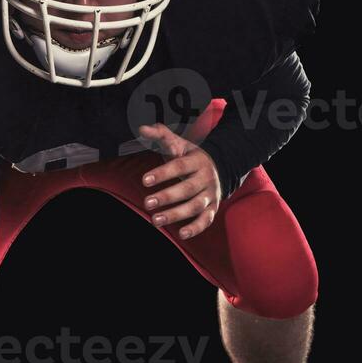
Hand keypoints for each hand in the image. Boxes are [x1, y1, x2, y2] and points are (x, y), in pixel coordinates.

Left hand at [138, 122, 221, 238]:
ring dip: (176, 214)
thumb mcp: (178, 143)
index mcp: (197, 160)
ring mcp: (211, 194)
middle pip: (187, 188)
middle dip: (167, 197)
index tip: (144, 180)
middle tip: (147, 203)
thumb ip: (160, 135)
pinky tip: (181, 234)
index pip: (180, 166)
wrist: (219, 167)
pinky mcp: (213, 208)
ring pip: (195, 206)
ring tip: (155, 220)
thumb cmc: (190, 156)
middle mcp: (206, 178)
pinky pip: (206, 220)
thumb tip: (142, 128)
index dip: (163, 173)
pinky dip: (195, 228)